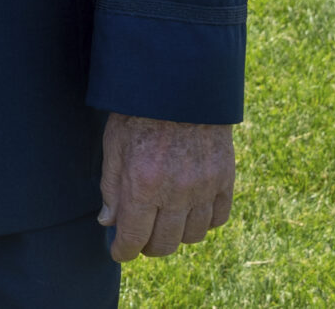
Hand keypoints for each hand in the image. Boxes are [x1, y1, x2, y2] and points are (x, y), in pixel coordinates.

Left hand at [98, 113, 233, 261]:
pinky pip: (218, 218)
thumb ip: (111, 187)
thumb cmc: (139, 111)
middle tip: (141, 237)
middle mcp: (175, 192)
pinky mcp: (225, 178)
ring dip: (176, 235)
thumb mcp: (113, 144)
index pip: (133, 238)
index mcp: (142, 184)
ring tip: (165, 222)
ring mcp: (204, 187)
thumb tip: (109, 222)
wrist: (178, 83)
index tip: (119, 252)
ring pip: (192, 236)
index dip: (123, 252)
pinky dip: (204, 222)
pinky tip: (191, 211)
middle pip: (164, 244)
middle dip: (148, 247)